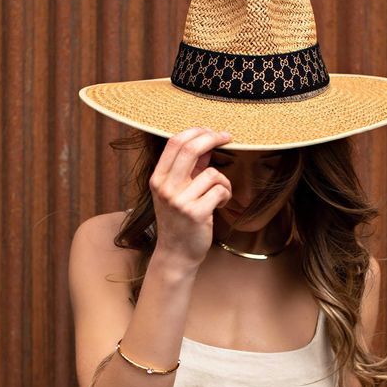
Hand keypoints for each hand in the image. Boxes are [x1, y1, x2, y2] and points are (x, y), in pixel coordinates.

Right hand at [148, 127, 233, 267]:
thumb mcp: (178, 191)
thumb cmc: (179, 220)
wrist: (176, 254)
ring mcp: (179, 201)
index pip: (175, 142)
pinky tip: (219, 205)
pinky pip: (220, 190)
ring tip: (219, 195)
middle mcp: (165, 188)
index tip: (213, 131)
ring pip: (212, 173)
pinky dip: (225, 195)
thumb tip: (207, 141)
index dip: (197, 132)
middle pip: (191, 149)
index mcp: (158, 178)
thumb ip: (191, 167)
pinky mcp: (195, 213)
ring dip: (223, 182)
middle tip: (228, 137)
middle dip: (213, 138)